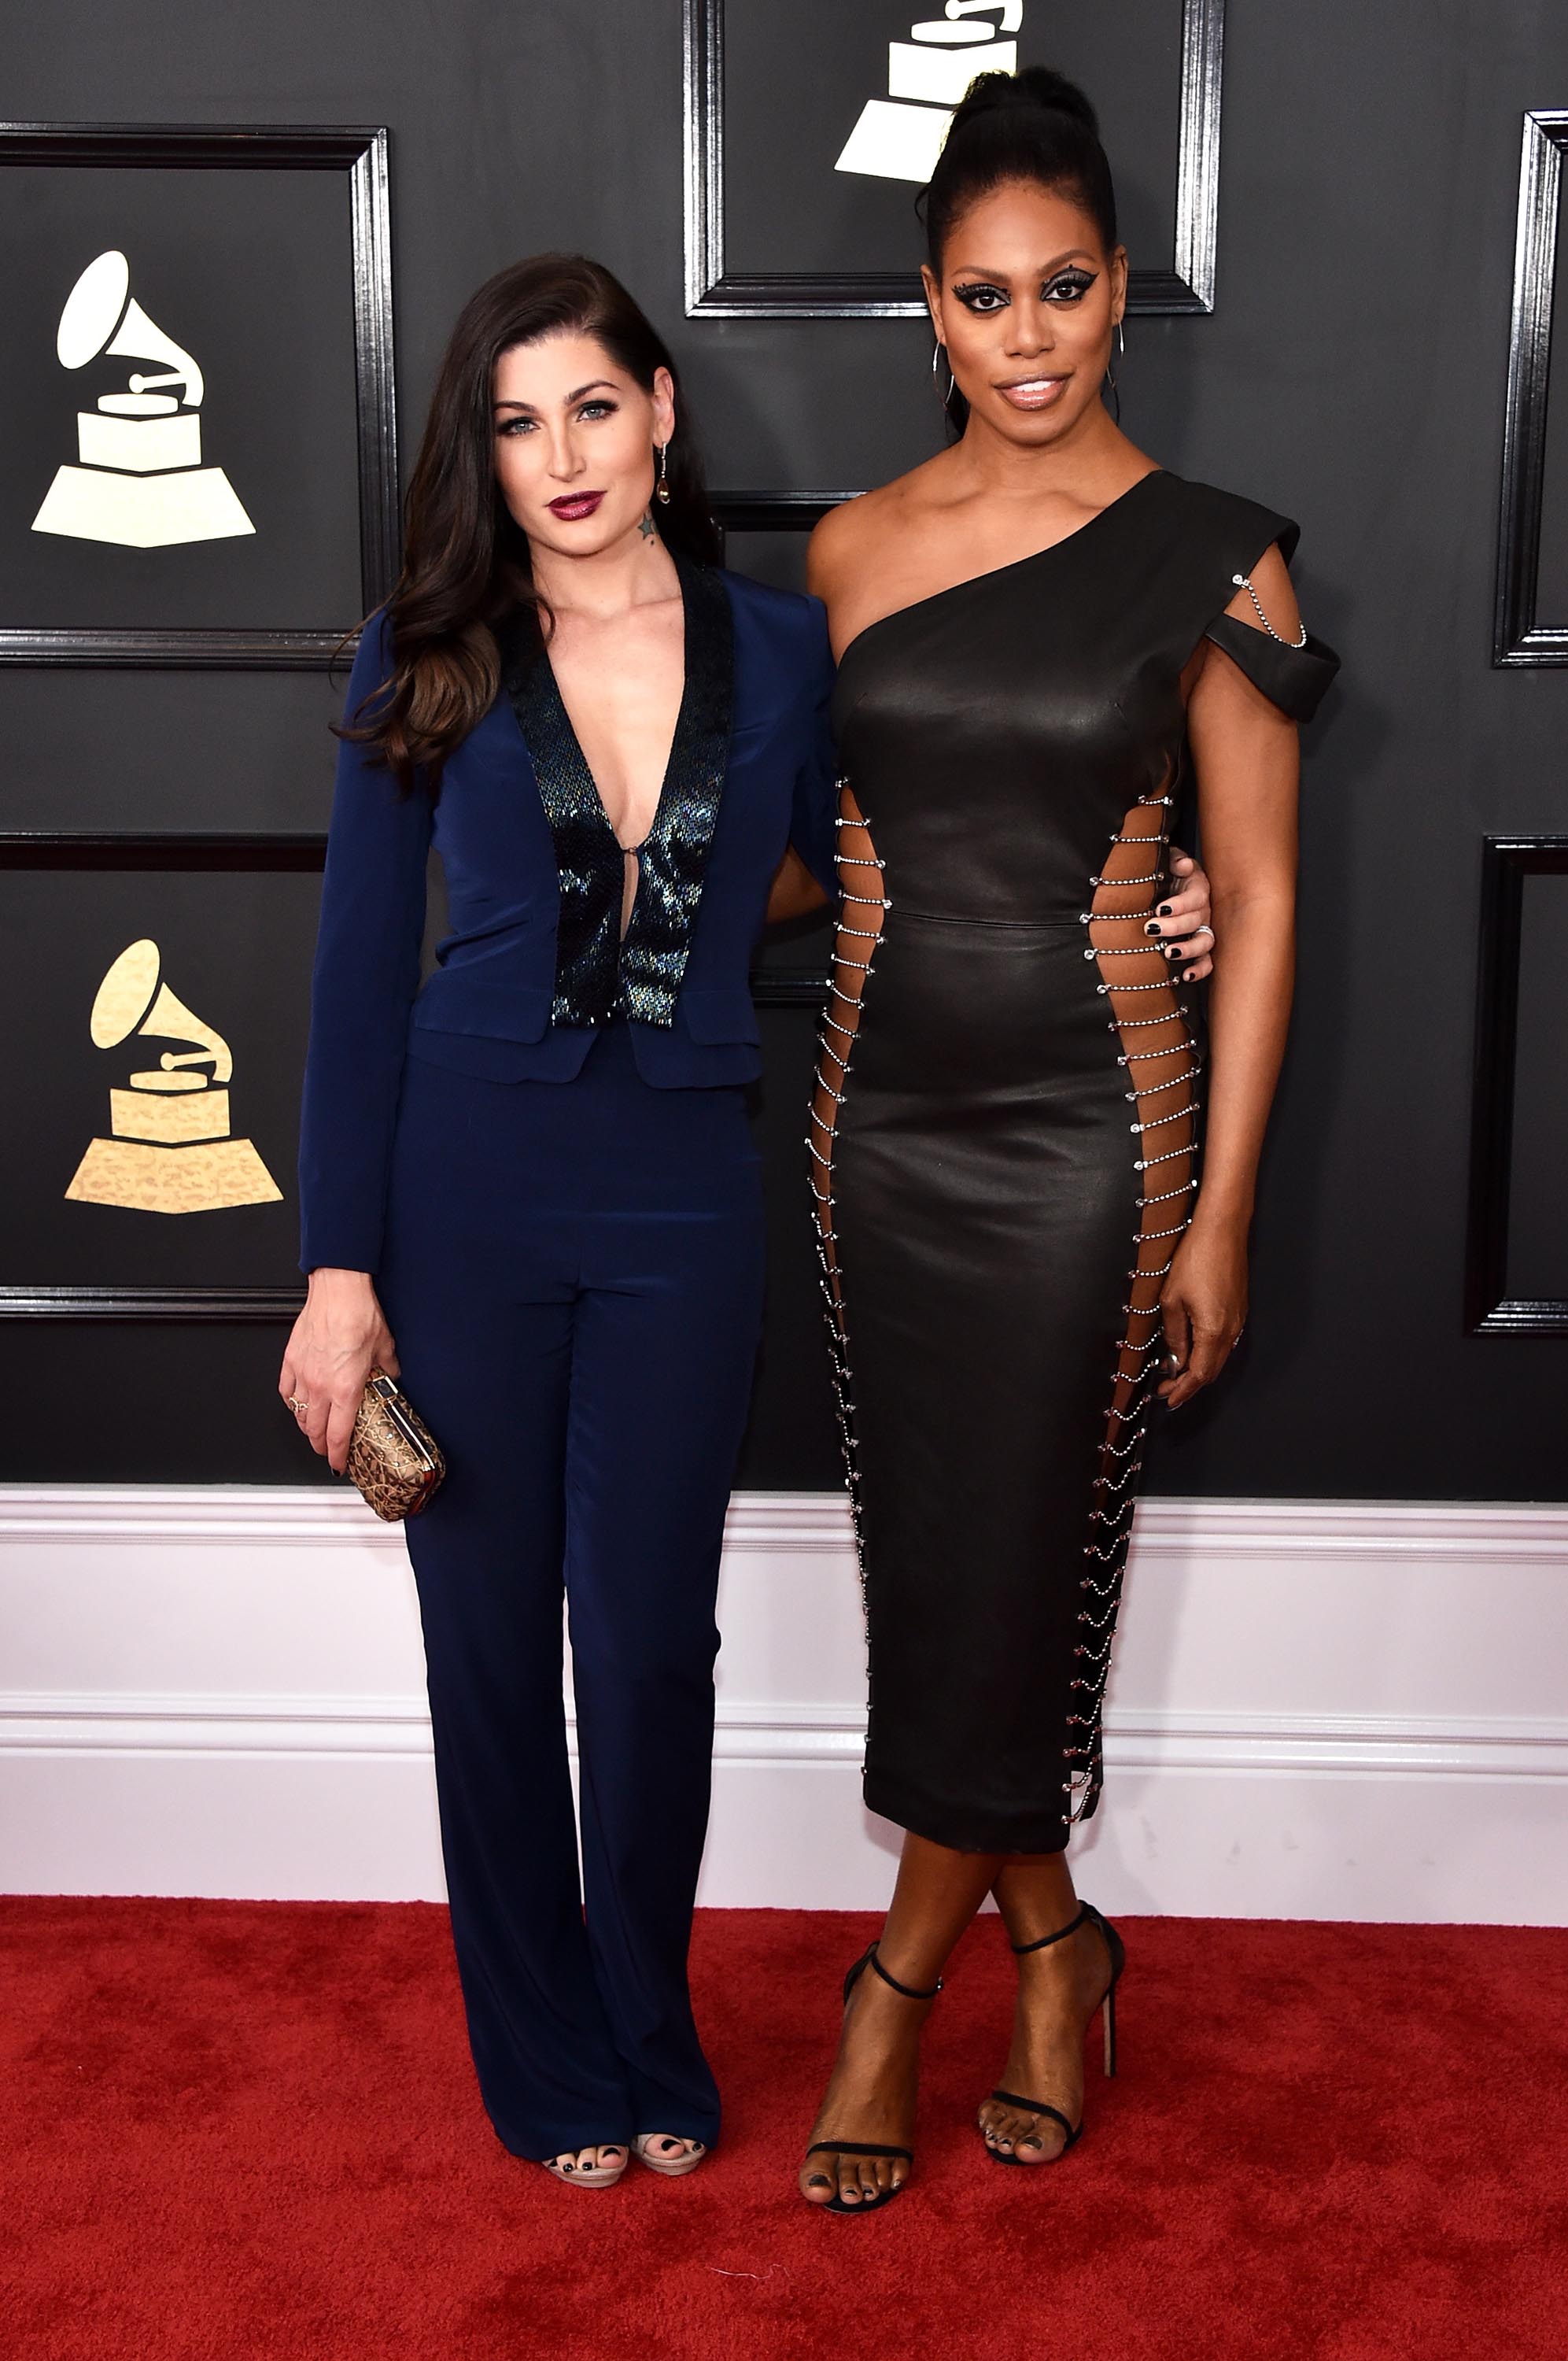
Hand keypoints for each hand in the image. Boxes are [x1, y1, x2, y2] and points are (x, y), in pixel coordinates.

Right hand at [278, 1269, 398, 1473]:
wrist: (337, 1291)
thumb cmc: (359, 1314)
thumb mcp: (386, 1347)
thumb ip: (388, 1369)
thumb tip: (391, 1377)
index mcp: (345, 1389)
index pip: (338, 1435)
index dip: (338, 1455)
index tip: (340, 1464)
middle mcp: (320, 1386)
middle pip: (314, 1431)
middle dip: (320, 1446)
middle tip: (327, 1450)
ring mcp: (302, 1375)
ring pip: (298, 1414)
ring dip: (305, 1427)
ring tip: (313, 1430)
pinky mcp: (291, 1361)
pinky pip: (285, 1391)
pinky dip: (291, 1403)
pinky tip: (296, 1403)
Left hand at [1145, 849, 1213, 981]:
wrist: (1168, 886)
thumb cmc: (1168, 873)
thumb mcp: (1169, 860)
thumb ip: (1175, 861)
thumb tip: (1184, 865)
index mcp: (1198, 888)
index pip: (1195, 897)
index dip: (1179, 905)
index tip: (1160, 909)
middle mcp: (1205, 910)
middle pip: (1196, 920)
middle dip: (1174, 927)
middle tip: (1151, 928)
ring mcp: (1204, 929)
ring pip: (1204, 942)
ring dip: (1188, 949)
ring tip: (1169, 952)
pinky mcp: (1201, 946)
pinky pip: (1207, 960)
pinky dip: (1200, 969)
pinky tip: (1187, 975)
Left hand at [1158, 1218, 1246, 1407]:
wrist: (1222, 1230)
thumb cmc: (1195, 1258)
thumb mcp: (1172, 1300)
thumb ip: (1175, 1335)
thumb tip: (1175, 1360)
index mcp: (1214, 1331)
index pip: (1199, 1374)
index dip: (1183, 1390)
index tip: (1168, 1398)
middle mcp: (1231, 1330)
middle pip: (1212, 1370)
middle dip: (1189, 1384)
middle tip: (1167, 1390)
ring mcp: (1238, 1320)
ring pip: (1219, 1358)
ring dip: (1198, 1369)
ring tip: (1175, 1373)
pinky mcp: (1239, 1310)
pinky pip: (1224, 1342)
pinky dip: (1207, 1354)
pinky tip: (1191, 1350)